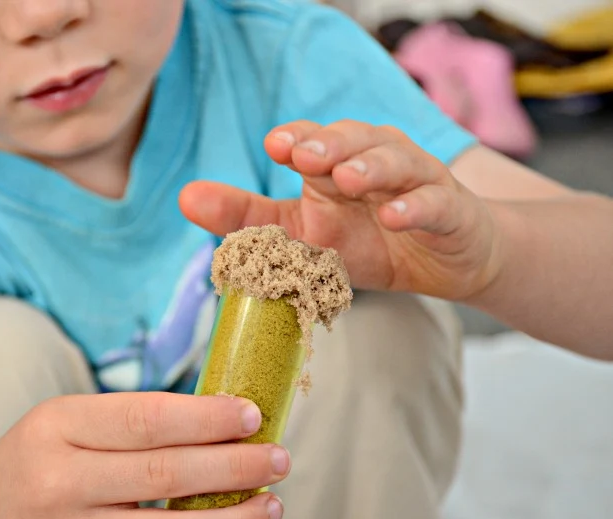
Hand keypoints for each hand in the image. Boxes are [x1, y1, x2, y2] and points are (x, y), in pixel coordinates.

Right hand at [0, 393, 288, 518]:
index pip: (147, 418)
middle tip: (277, 459)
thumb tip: (217, 423)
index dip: (208, 416)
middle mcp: (62, 484)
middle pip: (166, 475)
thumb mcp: (59, 424)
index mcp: (58, 428)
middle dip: (236, 466)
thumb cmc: (25, 469)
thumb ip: (126, 422)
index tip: (251, 414)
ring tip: (271, 508)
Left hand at [181, 120, 501, 300]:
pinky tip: (396, 216)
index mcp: (337, 163)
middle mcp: (376, 161)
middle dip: (328, 143)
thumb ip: (247, 217)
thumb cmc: (369, 240)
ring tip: (347, 178)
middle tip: (302, 155)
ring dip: (371, 166)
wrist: (445, 263)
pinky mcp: (449, 209)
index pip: (315, 140)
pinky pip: (434, 202)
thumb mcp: (303, 234)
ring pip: (396, 161)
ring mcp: (416, 182)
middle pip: (354, 139)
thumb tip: (186, 197)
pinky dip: (416, 207)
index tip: (273, 145)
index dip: (297, 139)